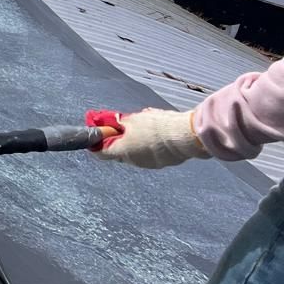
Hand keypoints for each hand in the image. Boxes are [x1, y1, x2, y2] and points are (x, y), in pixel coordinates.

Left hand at [91, 108, 207, 169]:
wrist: (185, 136)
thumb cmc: (157, 126)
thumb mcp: (133, 119)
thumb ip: (120, 123)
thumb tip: (114, 123)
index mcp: (122, 152)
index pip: (100, 153)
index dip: (97, 142)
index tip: (99, 134)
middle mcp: (133, 161)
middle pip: (118, 153)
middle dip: (118, 140)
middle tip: (121, 127)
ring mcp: (149, 164)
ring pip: (135, 154)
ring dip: (134, 143)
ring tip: (143, 128)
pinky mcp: (163, 163)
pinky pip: (150, 155)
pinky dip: (148, 146)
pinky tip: (156, 134)